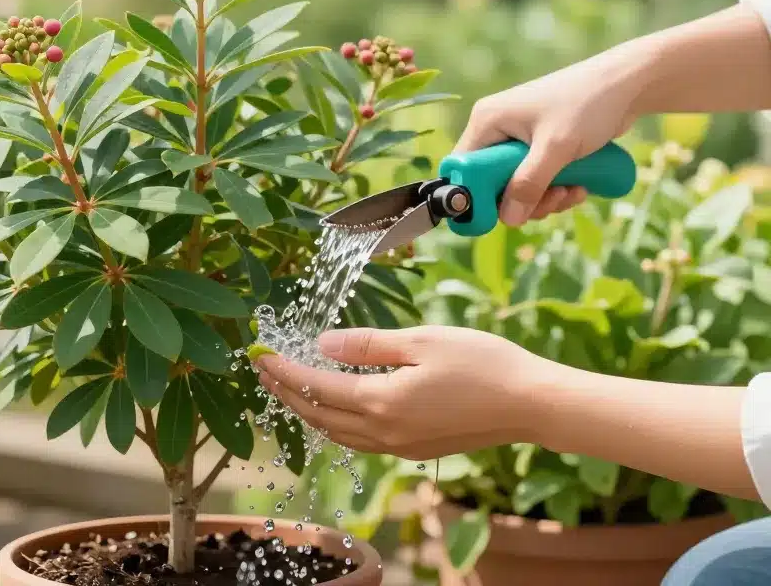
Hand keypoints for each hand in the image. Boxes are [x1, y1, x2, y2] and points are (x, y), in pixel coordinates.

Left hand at [253, 325, 550, 459]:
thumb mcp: (421, 341)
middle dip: (285, 392)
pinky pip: (359, 440)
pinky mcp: (414, 448)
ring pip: (336, 433)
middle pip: (318, 415)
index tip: (259, 353)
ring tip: (288, 388)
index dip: (282, 371)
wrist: (530, 404)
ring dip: (307, 410)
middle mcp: (384, 432)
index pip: (314, 387)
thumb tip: (322, 345)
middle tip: (262, 369)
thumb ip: (367, 345)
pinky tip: (335, 407)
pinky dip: (335, 423)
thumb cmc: (481, 363)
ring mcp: (399, 446)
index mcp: (381, 403)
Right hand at [455, 49, 642, 226]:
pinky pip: (536, 180)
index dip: (476, 195)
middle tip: (551, 200)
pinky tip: (578, 186)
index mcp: (487, 121)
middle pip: (491, 183)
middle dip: (523, 200)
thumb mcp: (556, 147)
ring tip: (571, 191)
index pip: (463, 168)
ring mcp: (518, 139)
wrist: (628, 84)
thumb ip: (529, 183)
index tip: (503, 212)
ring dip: (544, 199)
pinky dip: (555, 189)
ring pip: (517, 187)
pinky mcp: (539, 147)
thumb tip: (508, 219)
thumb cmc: (588, 104)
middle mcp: (497, 130)